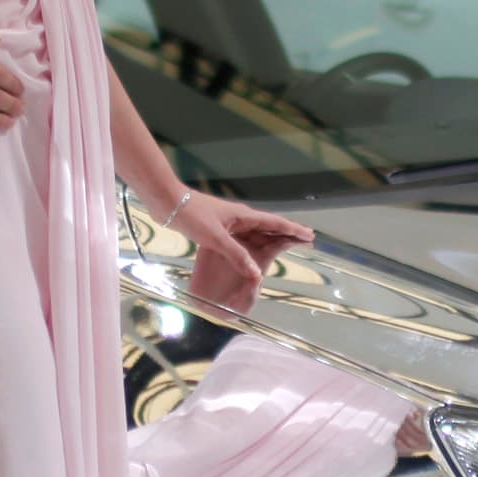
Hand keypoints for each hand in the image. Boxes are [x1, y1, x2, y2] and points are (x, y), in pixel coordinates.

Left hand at [168, 192, 315, 312]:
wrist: (168, 203)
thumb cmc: (192, 215)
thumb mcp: (215, 237)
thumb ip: (235, 255)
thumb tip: (256, 273)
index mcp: (244, 216)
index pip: (275, 223)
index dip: (293, 230)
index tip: (309, 235)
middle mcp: (241, 218)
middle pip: (270, 227)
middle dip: (288, 234)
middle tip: (306, 239)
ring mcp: (230, 223)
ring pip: (257, 233)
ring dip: (271, 239)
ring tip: (286, 245)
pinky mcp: (219, 228)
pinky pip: (243, 238)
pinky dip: (252, 245)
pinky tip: (253, 250)